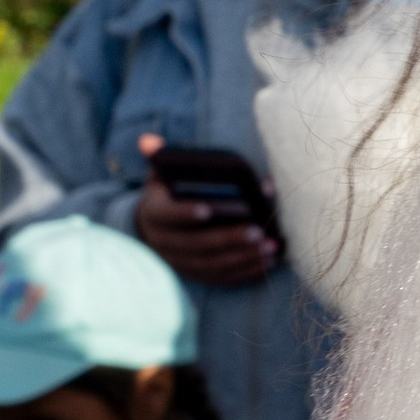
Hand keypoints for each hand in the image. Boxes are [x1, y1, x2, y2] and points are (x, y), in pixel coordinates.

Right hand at [132, 133, 279, 284]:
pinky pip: (220, 277)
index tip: (207, 209)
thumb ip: (160, 158)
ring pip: (210, 264)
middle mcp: (163, 242)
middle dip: (228, 239)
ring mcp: (179, 261)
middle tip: (257, 231)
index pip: (167, 215)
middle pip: (196, 244)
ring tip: (269, 247)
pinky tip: (267, 262)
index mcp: (154, 214)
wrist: (153, 226)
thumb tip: (149, 141)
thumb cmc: (167, 193)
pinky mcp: (195, 274)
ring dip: (242, 257)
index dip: (185, 213)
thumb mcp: (160, 173)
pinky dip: (244, 272)